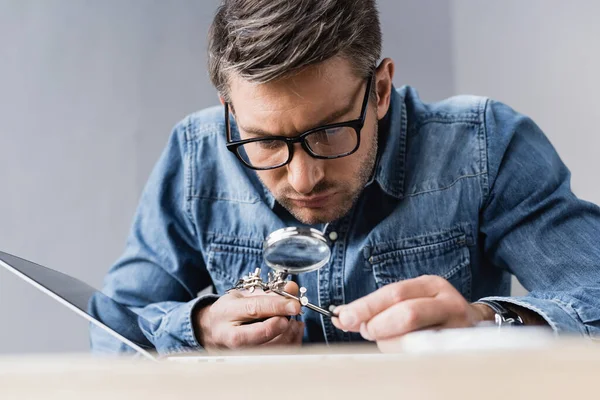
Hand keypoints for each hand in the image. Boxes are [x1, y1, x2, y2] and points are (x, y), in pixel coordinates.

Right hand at [195, 281, 303, 351]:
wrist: (212, 332)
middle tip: (293, 311)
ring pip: (272, 347)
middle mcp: (231, 336)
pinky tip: (291, 329)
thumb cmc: (229, 312)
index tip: (294, 304)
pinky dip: (291, 341)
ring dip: (290, 331)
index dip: (278, 306)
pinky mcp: (251, 361)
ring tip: (292, 319)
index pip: (255, 309)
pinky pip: (278, 355)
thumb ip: (268, 292)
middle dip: (283, 321)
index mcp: (227, 313)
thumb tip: (292, 288)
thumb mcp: (243, 295)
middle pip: (262, 332)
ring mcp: (240, 352)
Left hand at [332, 275, 490, 350]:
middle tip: (367, 332)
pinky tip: (402, 350)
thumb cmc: (432, 314)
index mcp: (430, 285)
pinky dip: (404, 355)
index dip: (366, 306)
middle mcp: (447, 302)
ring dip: (391, 343)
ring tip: (388, 341)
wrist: (476, 326)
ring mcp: (457, 327)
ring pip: (415, 338)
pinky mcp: (460, 349)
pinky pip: (424, 355)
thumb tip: (341, 316)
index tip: (343, 318)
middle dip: (379, 325)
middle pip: (407, 312)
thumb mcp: (408, 300)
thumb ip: (377, 308)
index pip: (394, 292)